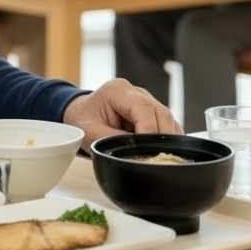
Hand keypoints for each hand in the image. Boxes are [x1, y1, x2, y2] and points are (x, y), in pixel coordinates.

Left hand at [62, 78, 181, 150]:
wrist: (81, 114)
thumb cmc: (83, 120)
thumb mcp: (89, 132)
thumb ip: (111, 139)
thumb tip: (137, 151)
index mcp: (118, 90)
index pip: (143, 107)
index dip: (149, 129)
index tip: (148, 149)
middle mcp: (137, 93)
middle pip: (161, 113)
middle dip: (160, 138)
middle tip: (155, 159)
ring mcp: (148, 101)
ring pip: (169, 120)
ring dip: (166, 141)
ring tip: (156, 157)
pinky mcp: (154, 113)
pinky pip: (169, 126)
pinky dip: (167, 141)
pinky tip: (158, 153)